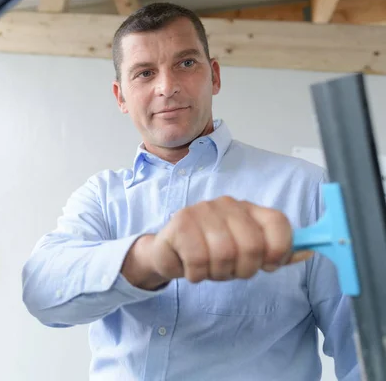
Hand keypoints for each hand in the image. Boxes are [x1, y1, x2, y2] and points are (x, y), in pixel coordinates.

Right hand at [122, 197, 312, 289]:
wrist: (169, 251)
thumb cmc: (210, 251)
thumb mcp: (246, 253)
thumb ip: (276, 252)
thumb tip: (309, 251)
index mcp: (249, 209)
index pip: (278, 222)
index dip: (280, 250)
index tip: (269, 265)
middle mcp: (228, 204)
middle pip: (253, 245)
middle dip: (244, 269)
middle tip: (231, 271)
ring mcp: (203, 211)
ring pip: (225, 255)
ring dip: (218, 273)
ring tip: (210, 269)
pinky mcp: (181, 223)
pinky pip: (198, 260)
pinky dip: (197, 274)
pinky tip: (193, 268)